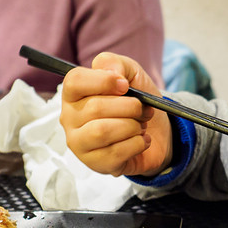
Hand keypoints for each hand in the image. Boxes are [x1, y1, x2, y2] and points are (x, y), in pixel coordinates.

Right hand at [60, 52, 172, 176]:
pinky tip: (141, 140)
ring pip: (102, 131)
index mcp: (74, 94)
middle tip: (143, 109)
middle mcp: (70, 119)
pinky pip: (115, 153)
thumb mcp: (130, 74)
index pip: (74, 81)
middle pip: (95, 107)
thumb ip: (116, 64)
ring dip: (132, 126)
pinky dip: (137, 144)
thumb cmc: (136, 101)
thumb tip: (112, 74)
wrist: (157, 131)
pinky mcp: (95, 163)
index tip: (125, 85)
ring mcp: (80, 143)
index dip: (103, 81)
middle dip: (129, 106)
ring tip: (141, 125)